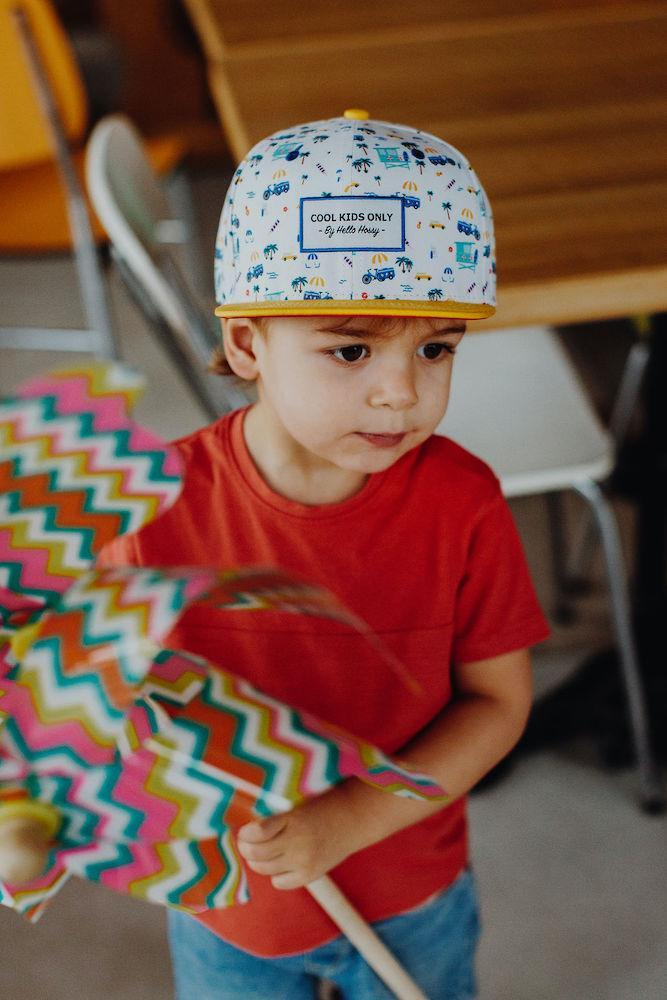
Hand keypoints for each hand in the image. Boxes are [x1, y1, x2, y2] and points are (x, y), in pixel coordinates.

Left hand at [236, 787, 361, 889]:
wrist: (355, 818)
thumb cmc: (323, 804)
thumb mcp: (298, 803)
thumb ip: (276, 816)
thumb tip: (245, 829)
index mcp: (294, 819)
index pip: (258, 832)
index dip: (246, 833)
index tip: (245, 829)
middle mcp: (298, 842)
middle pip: (256, 853)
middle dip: (246, 847)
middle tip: (247, 842)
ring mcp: (304, 862)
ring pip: (264, 869)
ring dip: (258, 860)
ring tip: (264, 850)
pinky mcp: (310, 875)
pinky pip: (279, 882)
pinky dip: (275, 874)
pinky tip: (282, 861)